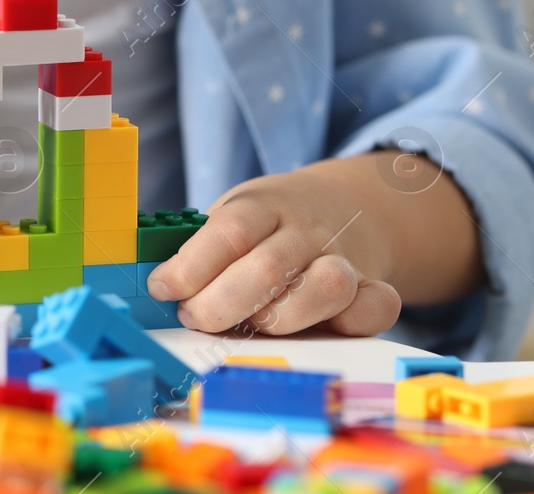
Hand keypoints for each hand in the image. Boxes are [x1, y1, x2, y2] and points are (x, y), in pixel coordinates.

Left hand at [145, 152, 476, 336]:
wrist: (345, 204)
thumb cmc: (267, 225)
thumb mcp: (233, 217)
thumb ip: (202, 248)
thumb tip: (155, 286)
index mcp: (262, 205)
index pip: (229, 231)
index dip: (190, 265)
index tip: (162, 288)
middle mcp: (305, 230)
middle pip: (266, 267)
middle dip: (220, 304)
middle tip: (194, 318)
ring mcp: (344, 257)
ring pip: (325, 286)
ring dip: (279, 318)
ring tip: (252, 324)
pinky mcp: (374, 288)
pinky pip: (378, 306)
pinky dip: (351, 322)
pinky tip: (316, 330)